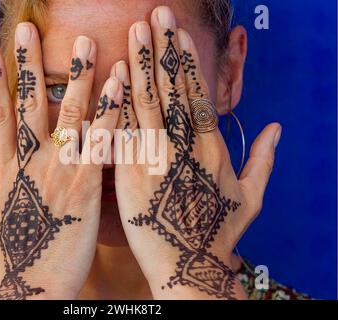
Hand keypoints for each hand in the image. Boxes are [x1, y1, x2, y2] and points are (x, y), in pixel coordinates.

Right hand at [0, 22, 123, 298]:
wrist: (38, 289)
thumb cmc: (16, 258)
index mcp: (6, 172)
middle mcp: (30, 164)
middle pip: (27, 105)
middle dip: (26, 64)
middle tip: (26, 30)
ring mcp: (59, 171)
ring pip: (68, 114)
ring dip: (77, 75)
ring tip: (84, 42)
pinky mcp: (88, 184)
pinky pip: (101, 139)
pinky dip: (111, 108)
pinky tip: (121, 82)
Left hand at [114, 6, 280, 299]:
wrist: (189, 268)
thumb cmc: (219, 235)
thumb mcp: (251, 198)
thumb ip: (265, 160)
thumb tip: (279, 128)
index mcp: (213, 150)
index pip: (199, 94)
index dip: (189, 61)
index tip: (179, 33)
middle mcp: (186, 148)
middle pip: (173, 91)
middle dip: (164, 49)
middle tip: (155, 14)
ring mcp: (156, 160)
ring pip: (148, 104)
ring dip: (142, 64)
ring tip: (136, 31)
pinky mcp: (131, 176)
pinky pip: (123, 133)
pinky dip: (119, 103)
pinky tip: (113, 76)